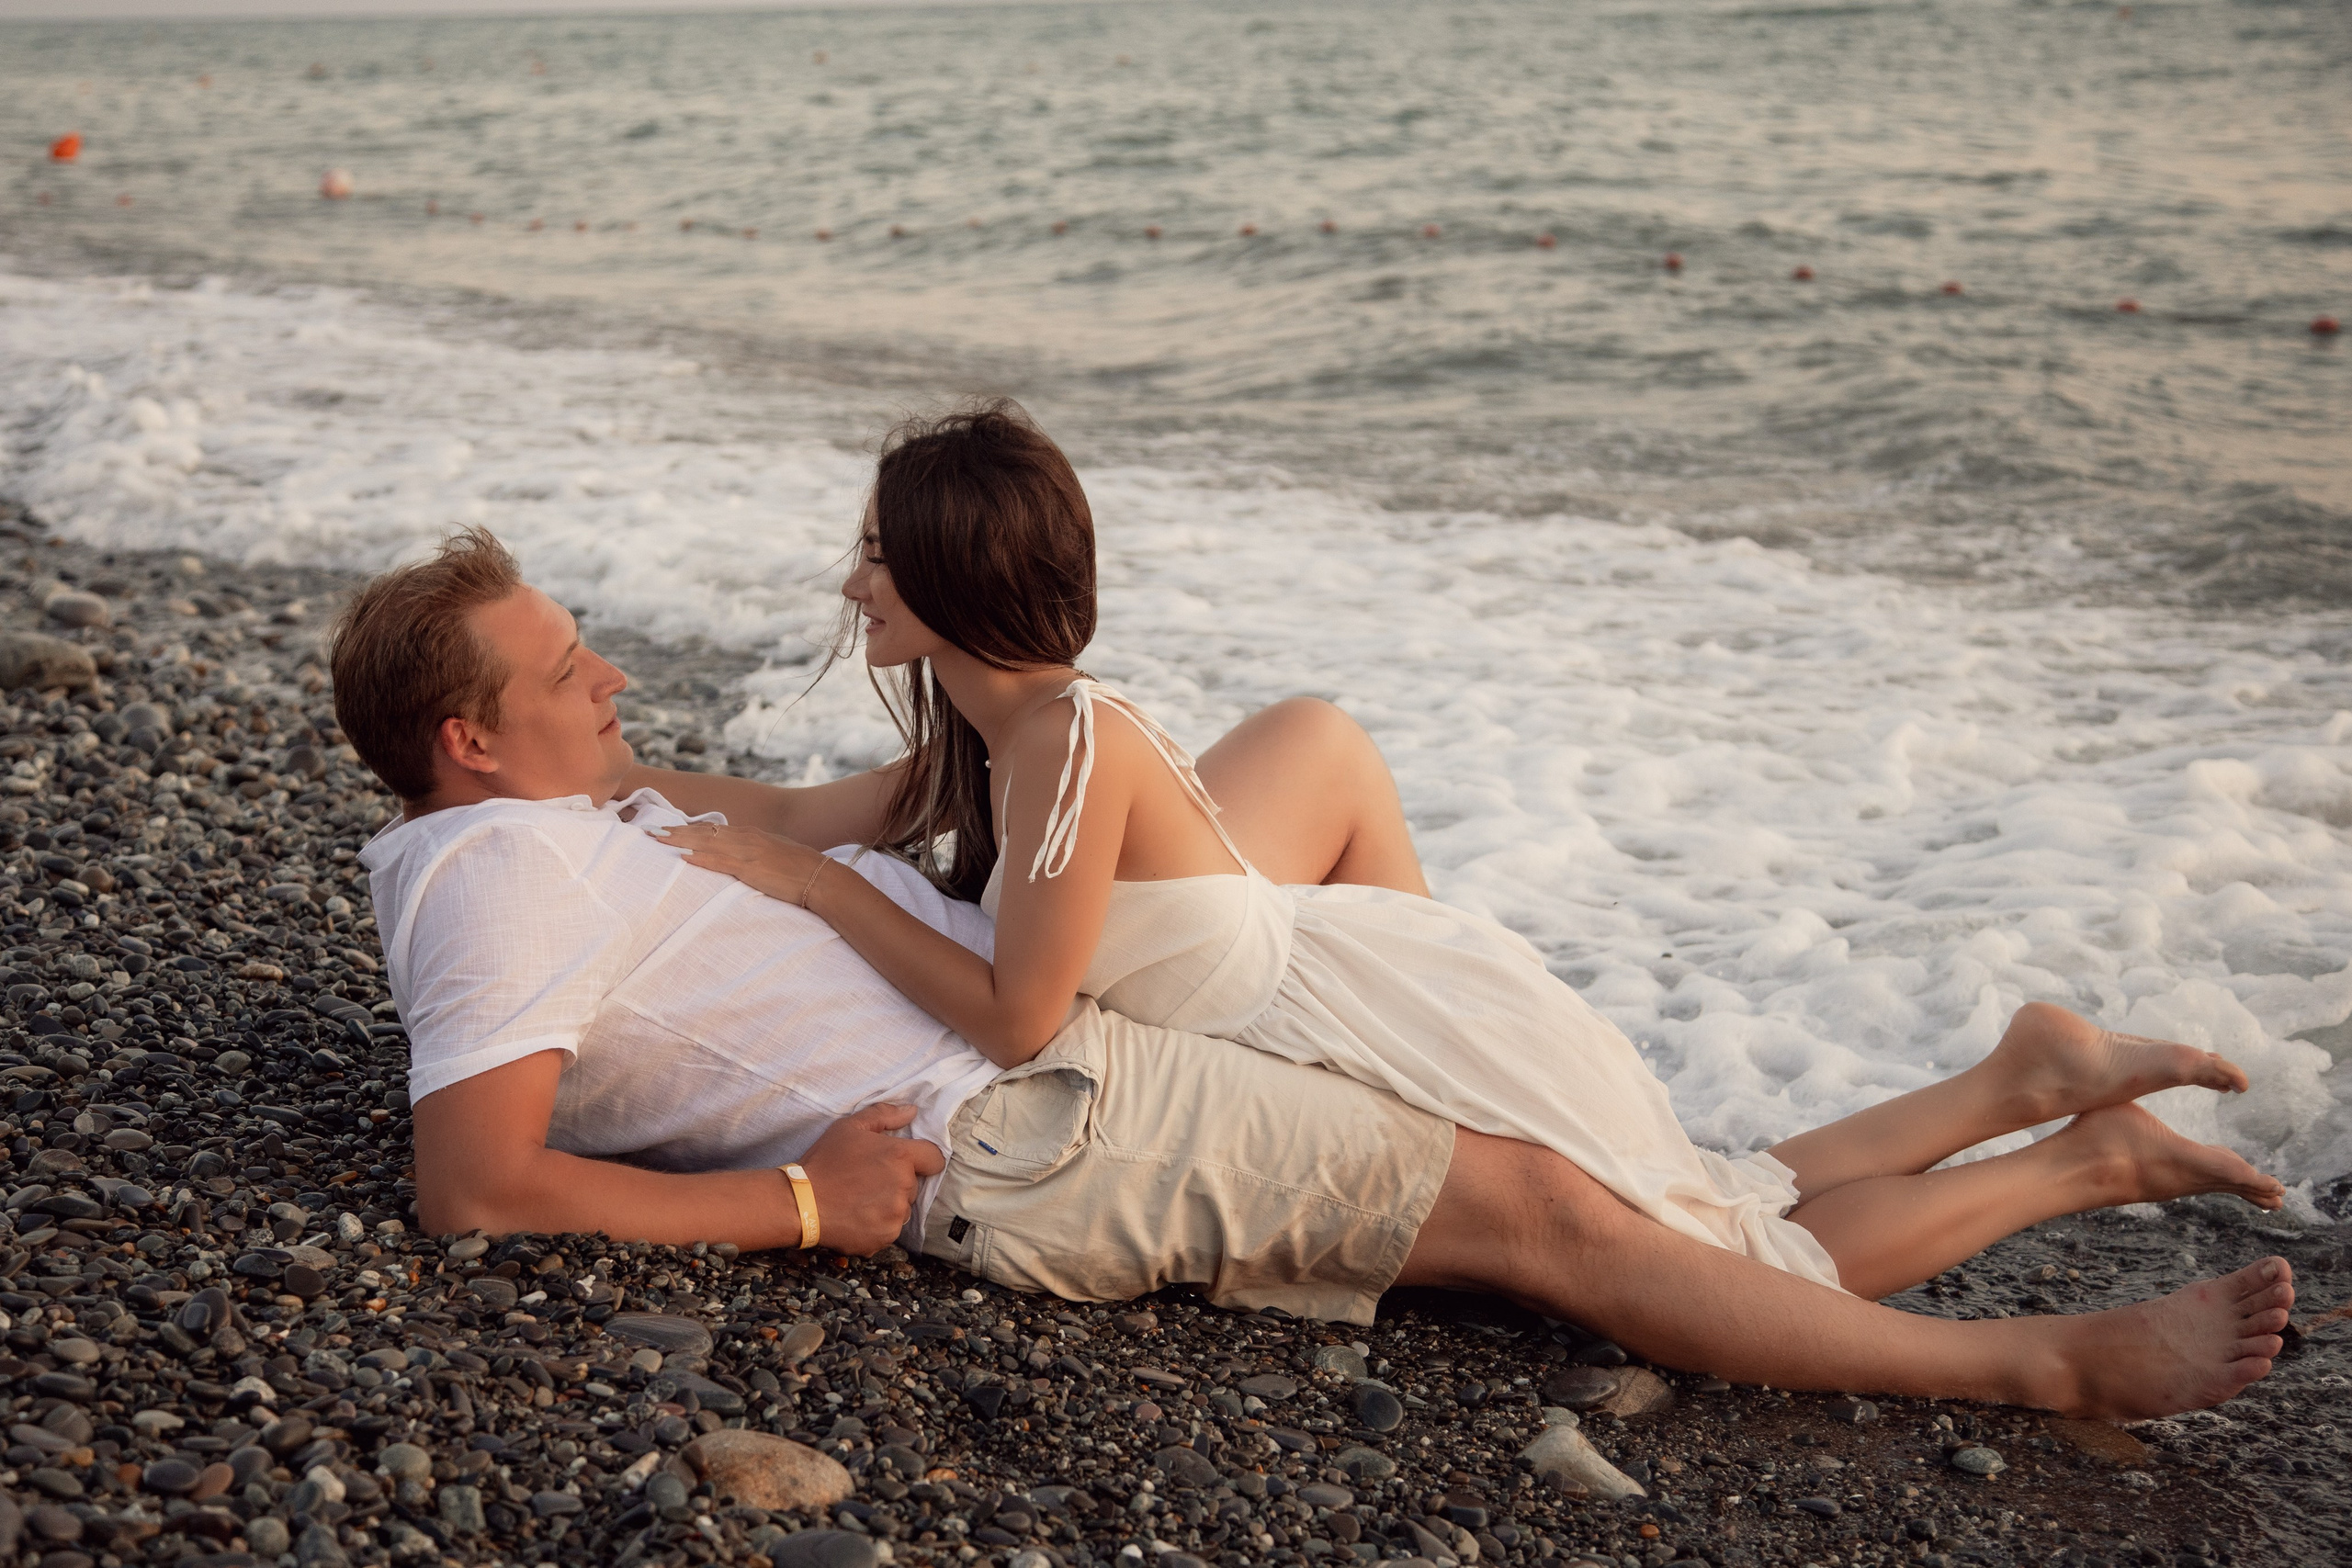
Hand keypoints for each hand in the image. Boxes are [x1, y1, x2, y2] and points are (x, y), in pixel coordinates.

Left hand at [658, 822, 828, 905]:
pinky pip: (719, 861)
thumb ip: (756, 855)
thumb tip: (743, 861)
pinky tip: (683, 857)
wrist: (822, 878)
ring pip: (706, 842)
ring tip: (657, 839)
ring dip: (680, 840)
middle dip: (676, 830)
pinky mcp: (750, 867)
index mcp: (752, 835)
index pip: (713, 829)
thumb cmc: (802, 870)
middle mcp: (747, 837)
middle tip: (650, 830)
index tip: (669, 829)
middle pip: (704, 831)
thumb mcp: (775, 856)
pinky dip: (700, 858)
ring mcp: (748, 851)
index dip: (689, 829)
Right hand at [794, 1102, 947, 1255]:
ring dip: (888, 1204)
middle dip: (896, 1181)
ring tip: (858, 1199)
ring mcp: (895, 1215)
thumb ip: (884, 1114)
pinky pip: (889, 1228)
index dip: (922, 1158)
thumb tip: (912, 1110)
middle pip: (913, 1184)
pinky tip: (855, 1216)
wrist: (800, 1203)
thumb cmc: (824, 1161)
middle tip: (866, 1180)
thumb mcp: (849, 1127)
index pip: (935, 1158)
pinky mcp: (885, 1238)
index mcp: (900, 1157)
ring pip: (902, 1208)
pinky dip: (877, 1225)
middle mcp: (903, 1187)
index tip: (903, 1162)